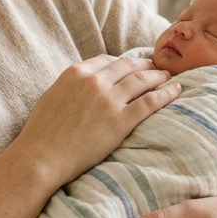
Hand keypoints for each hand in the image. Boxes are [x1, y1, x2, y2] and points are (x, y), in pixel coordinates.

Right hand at [18, 54, 179, 184]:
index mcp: (76, 73)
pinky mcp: (120, 121)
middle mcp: (94, 81)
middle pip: (127, 66)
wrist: (40, 157)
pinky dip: (165, 94)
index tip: (132, 65)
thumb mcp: (52, 96)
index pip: (107, 60)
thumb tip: (82, 85)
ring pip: (141, 80)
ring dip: (158, 76)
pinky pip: (150, 102)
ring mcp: (108, 100)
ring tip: (168, 77)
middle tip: (155, 67)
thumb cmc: (41, 133)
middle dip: (144, 65)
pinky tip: (176, 91)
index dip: (123, 62)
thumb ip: (71, 86)